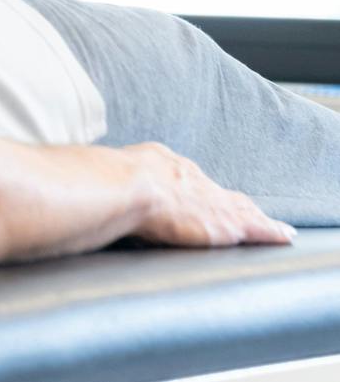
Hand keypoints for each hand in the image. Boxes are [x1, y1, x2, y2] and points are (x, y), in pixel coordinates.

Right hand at [124, 143, 296, 248]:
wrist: (130, 185)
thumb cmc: (118, 177)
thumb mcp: (124, 165)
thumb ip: (129, 172)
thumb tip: (117, 173)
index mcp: (171, 167)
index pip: (194, 182)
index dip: (204, 192)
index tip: (208, 198)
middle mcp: (198, 182)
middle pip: (224, 195)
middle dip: (237, 205)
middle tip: (250, 212)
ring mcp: (214, 203)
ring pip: (245, 211)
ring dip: (260, 219)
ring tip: (274, 226)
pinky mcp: (226, 224)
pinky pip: (258, 228)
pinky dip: (272, 232)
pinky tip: (284, 235)